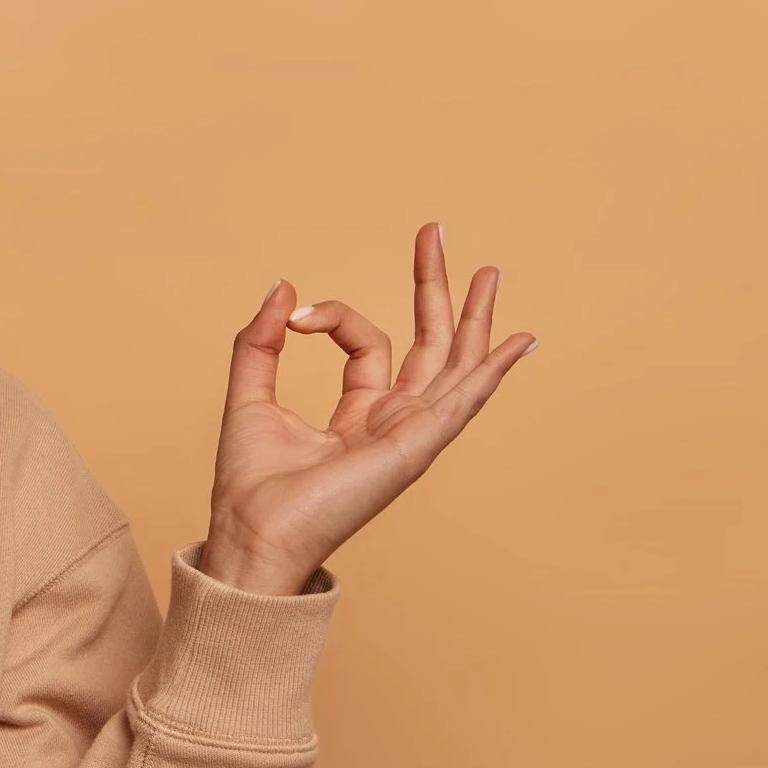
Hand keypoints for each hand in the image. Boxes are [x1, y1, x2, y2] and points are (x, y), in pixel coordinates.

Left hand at [198, 222, 537, 594]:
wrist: (251, 533)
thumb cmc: (251, 485)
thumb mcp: (250, 395)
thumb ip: (261, 341)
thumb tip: (282, 286)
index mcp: (360, 415)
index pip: (366, 343)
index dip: (332, 315)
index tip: (294, 314)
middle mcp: (393, 423)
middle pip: (430, 346)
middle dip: (436, 289)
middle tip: (436, 233)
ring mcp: (410, 435)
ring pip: (455, 365)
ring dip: (474, 317)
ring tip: (490, 271)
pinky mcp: (414, 447)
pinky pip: (462, 402)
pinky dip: (491, 371)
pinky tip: (517, 342)